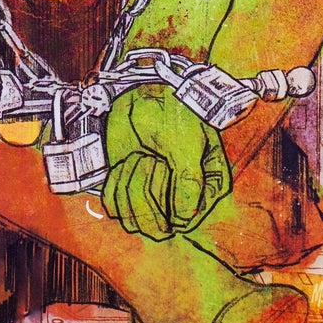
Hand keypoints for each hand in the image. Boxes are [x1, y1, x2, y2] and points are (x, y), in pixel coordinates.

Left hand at [102, 84, 230, 239]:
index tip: (161, 164)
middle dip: (145, 192)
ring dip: (129, 186)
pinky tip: (124, 163)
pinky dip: (115, 185)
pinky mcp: (130, 191)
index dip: (167, 199)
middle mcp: (183, 200)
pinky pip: (115, 209)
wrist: (145, 93)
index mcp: (207, 190)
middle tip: (146, 158)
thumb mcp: (188, 145)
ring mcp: (155, 198)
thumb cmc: (174, 114)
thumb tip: (184, 220)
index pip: (184, 221)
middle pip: (157, 228)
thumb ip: (189, 182)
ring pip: (134, 222)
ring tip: (137, 157)